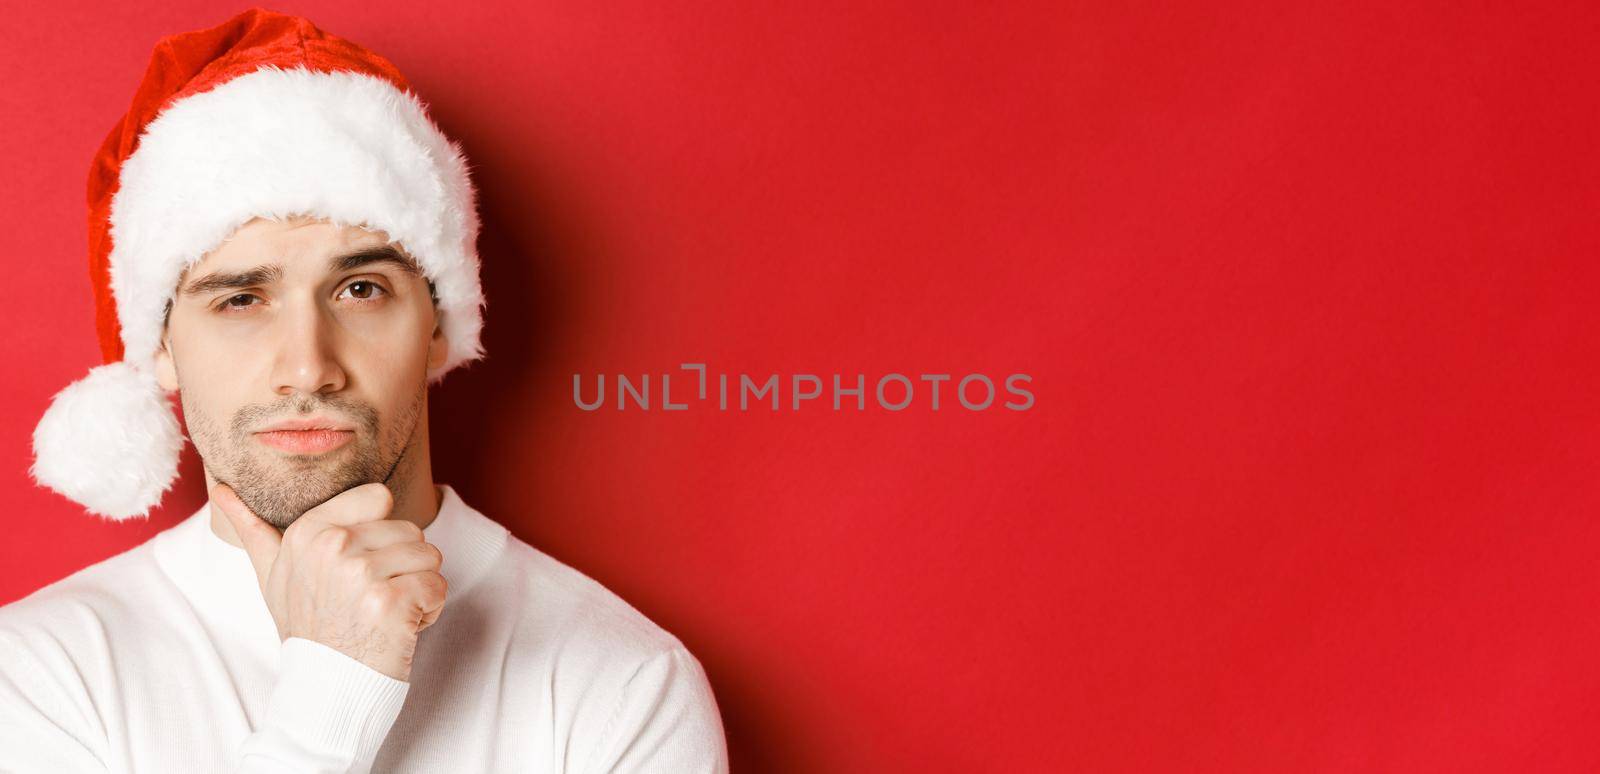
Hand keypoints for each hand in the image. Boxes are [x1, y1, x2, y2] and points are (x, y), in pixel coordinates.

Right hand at [211, 482, 447, 681]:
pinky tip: (400, 629)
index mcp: (306, 532)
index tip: (357, 567)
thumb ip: (253, 530)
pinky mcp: (391, 602)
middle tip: (369, 601)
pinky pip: (438, 586)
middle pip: (410, 529)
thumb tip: (219, 489)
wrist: (324, 689)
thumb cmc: (307, 629)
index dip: (380, 534)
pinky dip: (430, 611)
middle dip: (402, 566)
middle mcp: (332, 547)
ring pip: (429, 556)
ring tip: (383, 613)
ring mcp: (361, 574)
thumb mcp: (272, 577)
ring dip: (417, 588)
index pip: (379, 496)